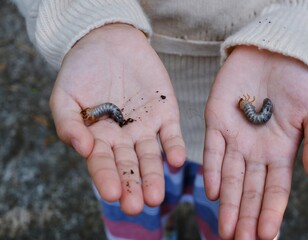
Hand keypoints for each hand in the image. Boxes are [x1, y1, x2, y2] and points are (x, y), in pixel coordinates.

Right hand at [50, 24, 185, 214]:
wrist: (108, 42)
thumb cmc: (81, 70)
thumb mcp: (65, 96)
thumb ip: (69, 124)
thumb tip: (83, 149)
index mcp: (99, 138)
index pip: (103, 163)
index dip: (107, 178)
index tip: (113, 193)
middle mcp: (124, 138)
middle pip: (129, 166)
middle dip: (133, 185)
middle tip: (137, 205)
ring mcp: (146, 127)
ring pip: (151, 156)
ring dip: (154, 175)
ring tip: (155, 196)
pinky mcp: (166, 112)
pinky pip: (171, 133)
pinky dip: (174, 146)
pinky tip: (176, 160)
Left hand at [204, 46, 307, 238]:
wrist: (274, 52)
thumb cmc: (299, 82)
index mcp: (280, 152)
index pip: (275, 190)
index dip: (270, 212)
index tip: (266, 236)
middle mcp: (255, 151)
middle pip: (250, 190)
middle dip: (245, 216)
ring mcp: (234, 138)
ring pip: (230, 177)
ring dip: (228, 203)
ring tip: (225, 228)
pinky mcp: (216, 122)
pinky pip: (213, 150)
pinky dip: (213, 171)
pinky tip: (213, 191)